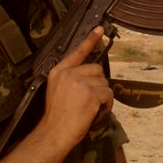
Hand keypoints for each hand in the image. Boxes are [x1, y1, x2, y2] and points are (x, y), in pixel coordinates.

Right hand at [41, 26, 113, 146]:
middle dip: (98, 83)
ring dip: (102, 96)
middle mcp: (68, 73)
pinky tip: (96, 111)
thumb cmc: (57, 117)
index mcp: (58, 71)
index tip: (99, 28)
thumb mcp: (57, 91)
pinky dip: (107, 104)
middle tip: (89, 99)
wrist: (54, 133)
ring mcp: (79, 83)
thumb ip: (70, 79)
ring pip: (104, 83)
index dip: (90, 39)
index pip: (77, 51)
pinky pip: (108, 95)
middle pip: (96, 69)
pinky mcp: (90, 93)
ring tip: (90, 108)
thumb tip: (91, 75)